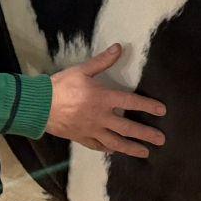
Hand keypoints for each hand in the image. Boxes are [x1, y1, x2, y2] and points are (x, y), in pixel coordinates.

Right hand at [45, 45, 166, 157]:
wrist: (39, 106)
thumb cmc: (61, 86)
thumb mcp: (82, 70)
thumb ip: (103, 61)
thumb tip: (119, 47)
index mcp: (103, 98)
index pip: (131, 102)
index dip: (148, 106)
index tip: (162, 111)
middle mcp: (101, 117)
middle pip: (128, 127)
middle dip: (146, 134)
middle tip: (161, 140)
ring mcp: (92, 130)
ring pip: (116, 142)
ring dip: (132, 148)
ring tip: (145, 153)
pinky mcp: (82, 138)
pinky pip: (98, 146)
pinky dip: (109, 149)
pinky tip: (115, 151)